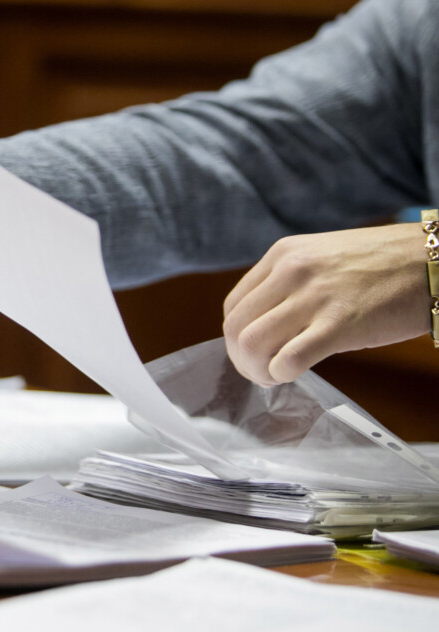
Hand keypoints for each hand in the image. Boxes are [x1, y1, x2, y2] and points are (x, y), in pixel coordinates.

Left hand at [222, 223, 430, 385]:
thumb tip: (264, 322)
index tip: (252, 352)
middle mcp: (291, 271)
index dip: (236, 336)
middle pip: (236, 327)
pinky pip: (287, 359)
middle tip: (261, 372)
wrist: (436, 261)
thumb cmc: (386, 265)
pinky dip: (280, 374)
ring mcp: (314, 297)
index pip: (233, 304)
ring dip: (256, 370)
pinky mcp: (339, 324)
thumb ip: (290, 283)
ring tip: (274, 376)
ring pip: (251, 344)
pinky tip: (292, 375)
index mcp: (283, 254)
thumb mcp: (323, 257)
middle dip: (241, 359)